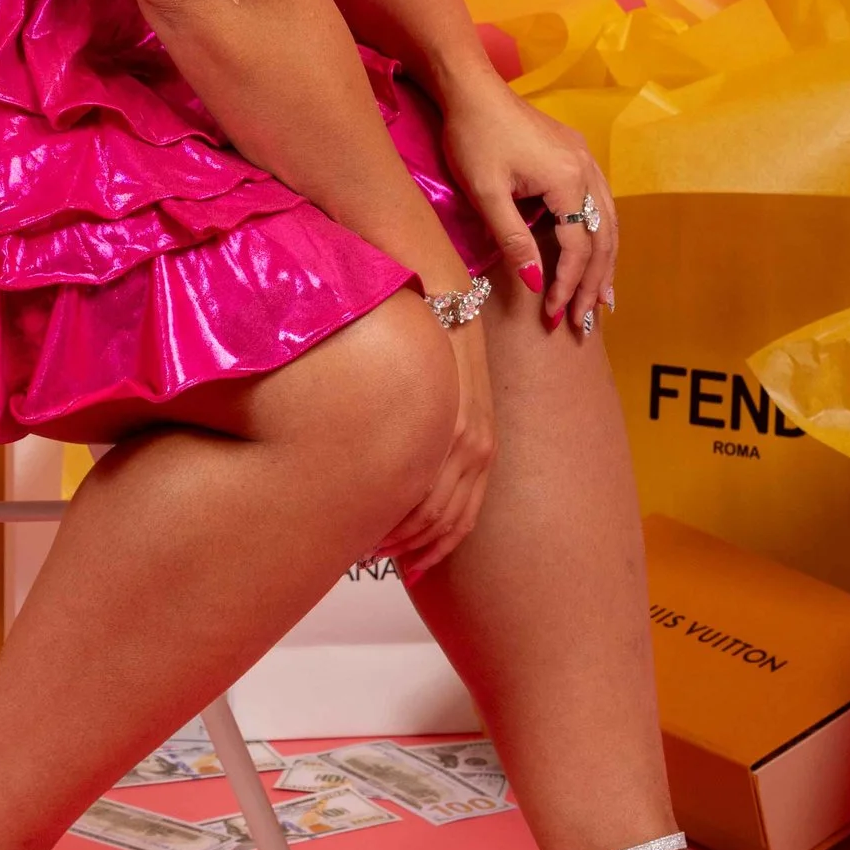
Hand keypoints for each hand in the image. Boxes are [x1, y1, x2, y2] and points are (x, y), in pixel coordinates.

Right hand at [379, 311, 493, 579]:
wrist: (432, 280)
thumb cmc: (426, 331)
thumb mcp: (438, 388)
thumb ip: (429, 429)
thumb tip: (401, 467)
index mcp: (481, 440)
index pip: (464, 515)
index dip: (438, 549)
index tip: (411, 569)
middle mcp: (479, 441)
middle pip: (451, 518)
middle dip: (419, 550)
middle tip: (381, 561)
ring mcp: (464, 427)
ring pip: (436, 506)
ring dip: (403, 533)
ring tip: (368, 544)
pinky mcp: (447, 411)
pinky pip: (429, 474)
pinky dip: (402, 505)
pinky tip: (374, 514)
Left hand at [439, 67, 616, 334]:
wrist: (471, 86)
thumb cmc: (472, 136)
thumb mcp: (486, 193)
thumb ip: (513, 240)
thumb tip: (534, 284)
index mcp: (567, 179)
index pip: (576, 247)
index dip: (566, 285)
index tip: (552, 315)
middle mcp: (587, 168)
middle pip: (602, 238)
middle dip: (593, 283)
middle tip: (583, 321)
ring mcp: (585, 158)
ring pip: (607, 221)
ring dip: (604, 262)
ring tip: (601, 300)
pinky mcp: (576, 153)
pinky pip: (600, 202)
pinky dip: (599, 234)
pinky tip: (596, 253)